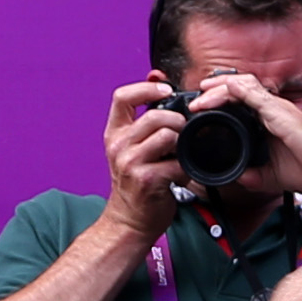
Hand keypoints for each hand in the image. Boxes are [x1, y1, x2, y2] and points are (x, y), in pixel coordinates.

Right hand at [98, 78, 187, 237]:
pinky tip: (182, 174)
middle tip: (184, 133)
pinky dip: (186, 168)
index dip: (147, 88)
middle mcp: (119, 146)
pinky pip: (177, 163)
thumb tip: (159, 79)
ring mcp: (130, 163)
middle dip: (178, 121)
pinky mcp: (147, 180)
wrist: (128, 221)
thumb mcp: (132, 147)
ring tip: (181, 155)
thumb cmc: (135, 183)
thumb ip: (144, 119)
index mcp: (114, 133)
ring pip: (167, 135)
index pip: (122, 97)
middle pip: (154, 115)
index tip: (167, 91)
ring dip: (183, 143)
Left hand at [179, 67, 301, 205]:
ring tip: (197, 97)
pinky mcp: (277, 110)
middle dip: (213, 91)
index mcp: (270, 120)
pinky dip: (228, 91)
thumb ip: (252, 174)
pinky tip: (211, 96)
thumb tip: (236, 177)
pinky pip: (249, 91)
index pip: (241, 102)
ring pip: (239, 84)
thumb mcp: (271, 176)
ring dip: (215, 88)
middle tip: (193, 102)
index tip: (200, 113)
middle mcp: (272, 109)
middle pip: (237, 88)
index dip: (219, 103)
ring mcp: (275, 106)